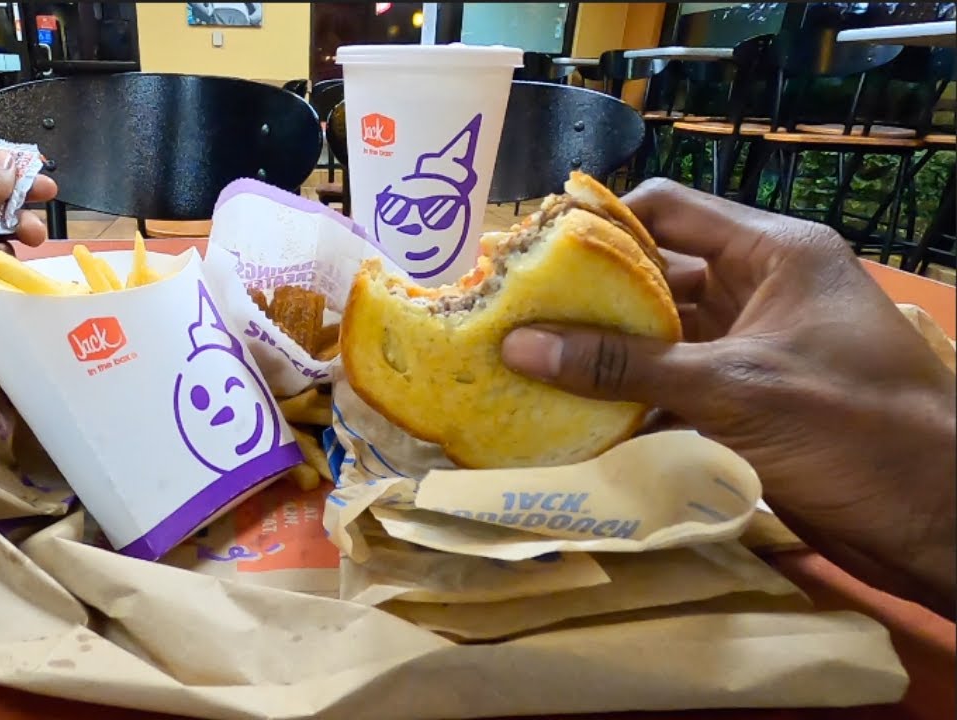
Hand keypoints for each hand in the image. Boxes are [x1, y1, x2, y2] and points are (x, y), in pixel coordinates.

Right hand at [501, 179, 955, 615]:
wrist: (939, 522)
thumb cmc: (852, 431)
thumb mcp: (733, 389)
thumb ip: (625, 366)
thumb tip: (518, 345)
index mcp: (772, 253)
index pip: (669, 210)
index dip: (599, 225)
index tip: (531, 254)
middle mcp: (759, 290)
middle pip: (657, 276)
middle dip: (587, 299)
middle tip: (510, 316)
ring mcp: (754, 350)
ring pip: (660, 338)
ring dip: (602, 356)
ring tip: (525, 367)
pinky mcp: (749, 405)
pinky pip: (674, 388)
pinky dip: (630, 401)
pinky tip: (574, 418)